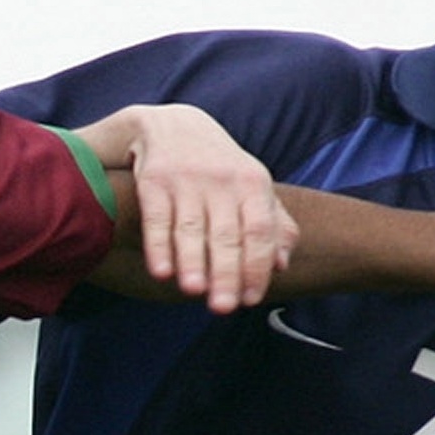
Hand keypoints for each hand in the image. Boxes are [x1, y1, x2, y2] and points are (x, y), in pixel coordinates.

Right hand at [91, 103, 293, 312]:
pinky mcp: (153, 179)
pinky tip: (161, 271)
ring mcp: (186, 178)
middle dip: (225, 272)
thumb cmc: (219, 168)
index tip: (250, 299)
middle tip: (223, 308)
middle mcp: (221, 179)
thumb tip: (281, 265)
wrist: (171, 126)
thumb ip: (273, 224)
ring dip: (192, 260)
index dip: (256, 266)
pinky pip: (156, 218)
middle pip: (226, 233)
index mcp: (252, 182)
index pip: (259, 230)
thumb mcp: (252, 186)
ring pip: (191, 228)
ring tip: (193, 291)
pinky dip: (158, 246)